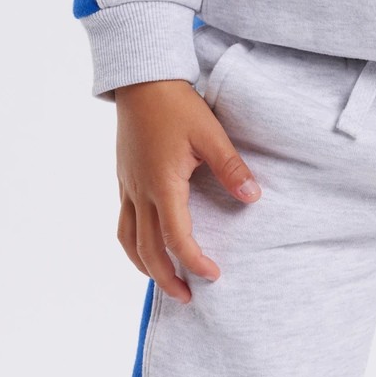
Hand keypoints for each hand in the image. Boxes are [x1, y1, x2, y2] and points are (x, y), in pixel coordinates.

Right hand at [113, 78, 262, 302]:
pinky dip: (133, 243)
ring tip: (163, 279)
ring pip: (128, 240)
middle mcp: (140, 191)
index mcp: (163, 185)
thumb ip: (231, 168)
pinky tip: (147, 242)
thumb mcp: (210, 133)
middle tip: (189, 296)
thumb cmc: (177, 104)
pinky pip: (122, 221)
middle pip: (147, 251)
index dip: (195, 261)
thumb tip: (253, 198)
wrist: (141, 80)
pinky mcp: (123, 177)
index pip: (177, 238)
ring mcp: (128, 185)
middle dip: (167, 279)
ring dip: (145, 266)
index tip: (213, 275)